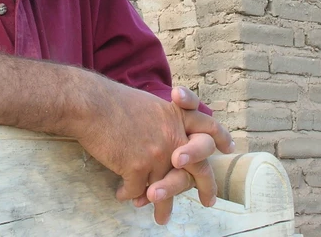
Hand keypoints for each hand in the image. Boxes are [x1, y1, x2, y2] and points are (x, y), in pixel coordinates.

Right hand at [74, 80, 232, 224]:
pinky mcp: (138, 168)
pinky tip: (122, 194)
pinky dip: (129, 195)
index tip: (229, 148)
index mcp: (175, 116)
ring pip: (165, 188)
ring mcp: (157, 153)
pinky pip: (138, 191)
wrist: (90, 104)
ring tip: (160, 218)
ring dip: (162, 205)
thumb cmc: (111, 101)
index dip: (219, 137)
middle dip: (206, 186)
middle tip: (208, 201)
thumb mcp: (148, 104)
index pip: (206, 126)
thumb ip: (163, 121)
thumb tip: (167, 144)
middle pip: (199, 165)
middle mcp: (172, 135)